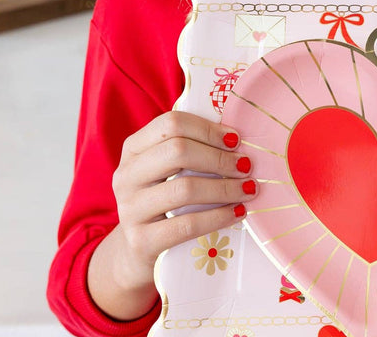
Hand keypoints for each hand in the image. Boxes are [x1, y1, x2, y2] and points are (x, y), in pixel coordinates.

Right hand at [89, 111, 257, 319]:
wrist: (135, 252)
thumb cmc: (162, 200)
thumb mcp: (166, 170)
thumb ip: (191, 148)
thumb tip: (237, 137)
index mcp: (134, 148)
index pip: (171, 123)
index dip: (208, 129)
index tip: (236, 140)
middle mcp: (127, 175)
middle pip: (178, 151)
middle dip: (219, 158)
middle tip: (246, 166)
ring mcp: (130, 209)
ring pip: (184, 188)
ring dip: (224, 187)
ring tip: (249, 189)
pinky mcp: (141, 241)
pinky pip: (186, 225)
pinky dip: (218, 217)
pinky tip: (237, 213)